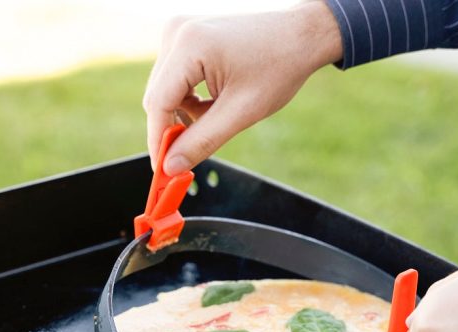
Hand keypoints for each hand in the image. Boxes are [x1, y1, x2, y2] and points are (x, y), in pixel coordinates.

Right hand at [143, 2, 341, 174]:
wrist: (299, 37)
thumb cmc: (278, 67)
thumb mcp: (241, 113)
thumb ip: (202, 141)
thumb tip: (172, 166)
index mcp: (190, 45)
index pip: (158, 103)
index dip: (158, 141)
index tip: (163, 172)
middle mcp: (177, 33)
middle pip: (158, 99)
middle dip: (173, 130)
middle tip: (193, 155)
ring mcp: (179, 33)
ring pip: (165, 93)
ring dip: (186, 115)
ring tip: (221, 114)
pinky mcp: (185, 39)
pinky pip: (174, 82)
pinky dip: (191, 101)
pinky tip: (217, 101)